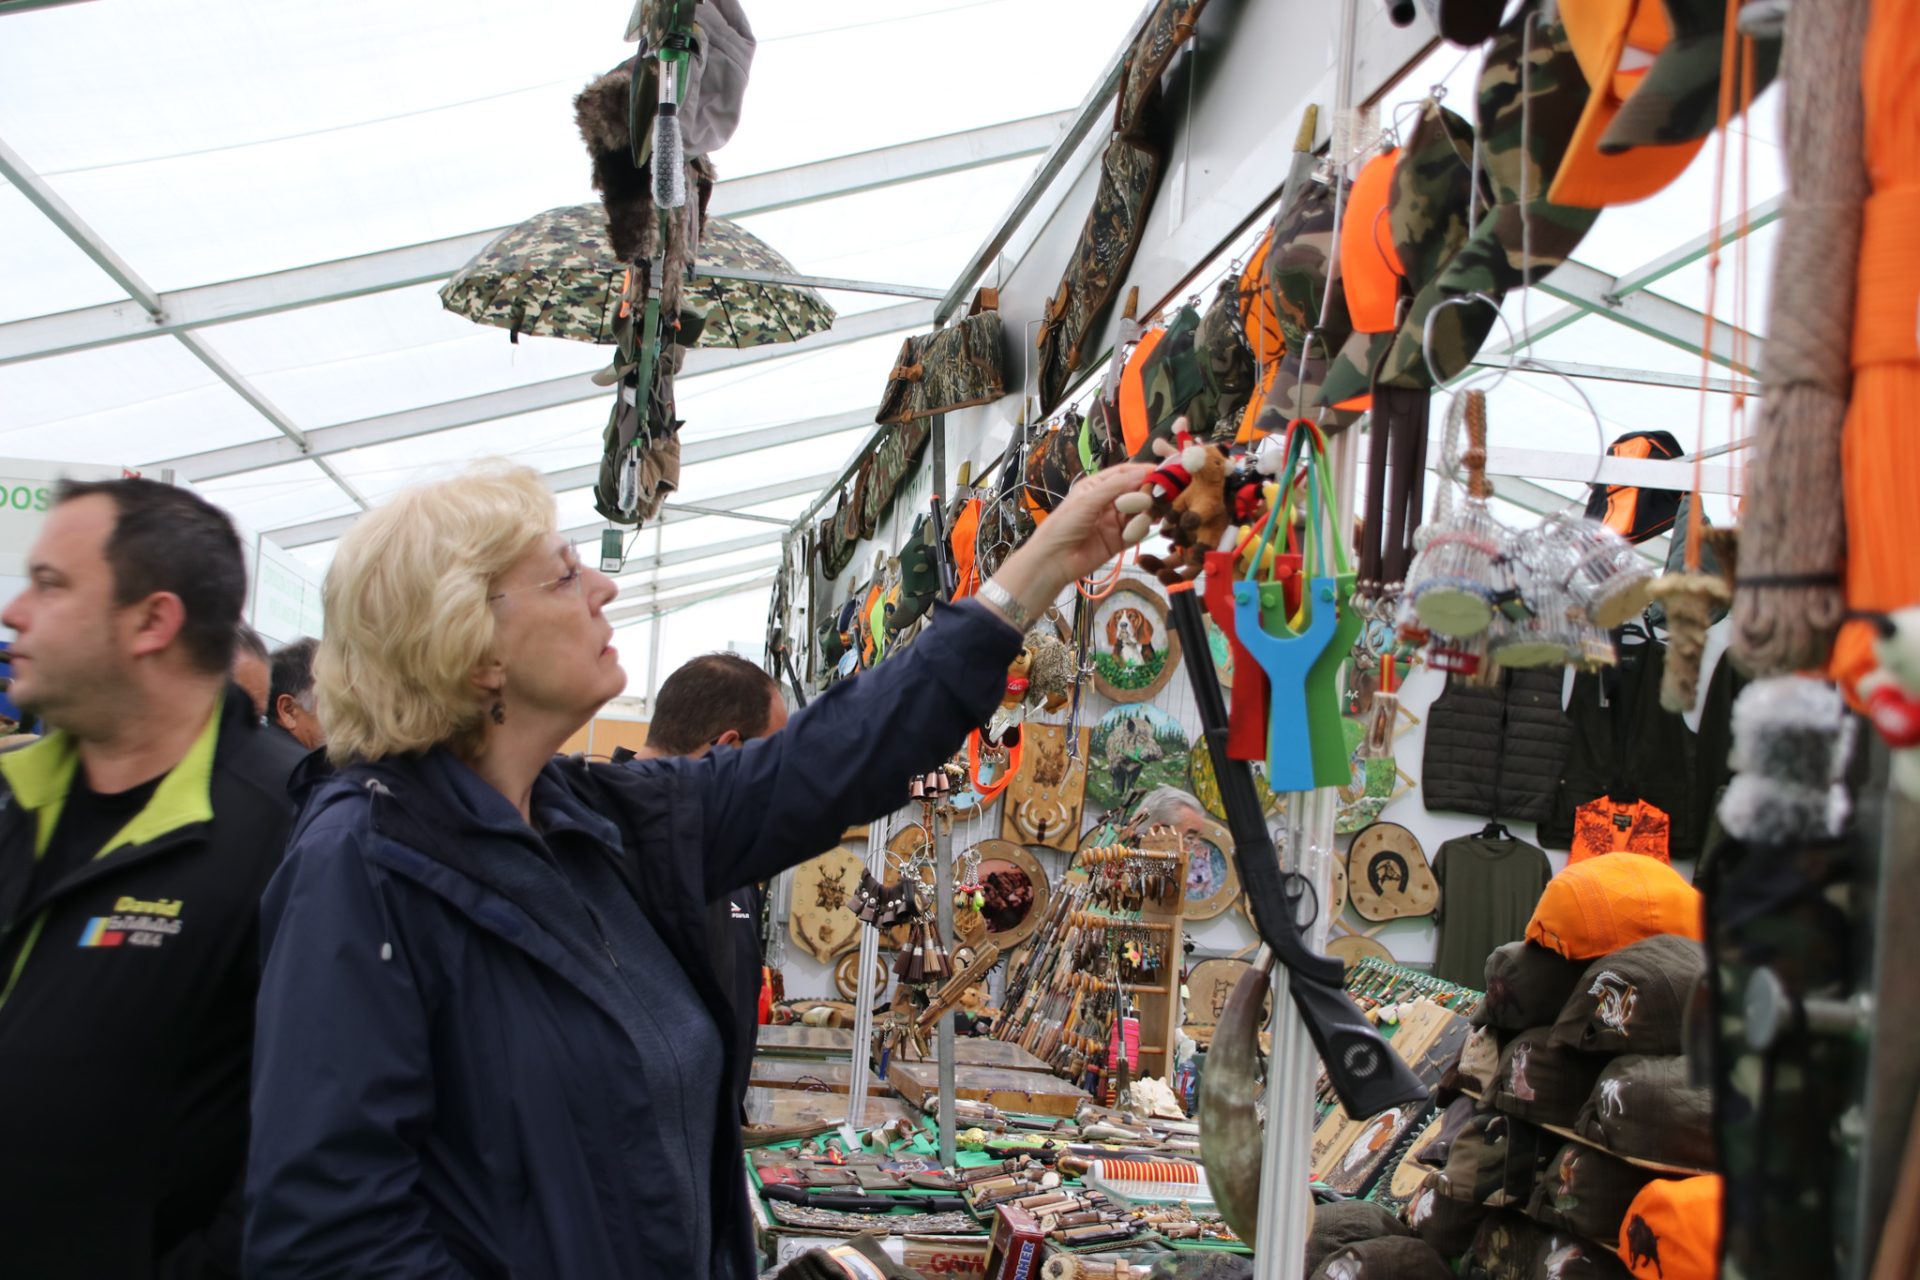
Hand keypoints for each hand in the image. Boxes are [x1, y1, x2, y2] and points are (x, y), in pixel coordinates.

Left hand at [988, 463, 1152, 622]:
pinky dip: (1143, 528)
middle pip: (1134, 492)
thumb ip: (1115, 487)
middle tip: (1167, 490)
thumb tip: (1142, 473)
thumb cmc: (1063, 525)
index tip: (1163, 470)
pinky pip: (1136, 532)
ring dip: (1149, 509)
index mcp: (1096, 486)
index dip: (1143, 470)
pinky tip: (1149, 524)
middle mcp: (1107, 502)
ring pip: (1138, 512)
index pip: (1124, 473)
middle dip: (1150, 490)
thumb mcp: (1088, 500)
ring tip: (1161, 507)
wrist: (1053, 561)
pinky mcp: (1119, 541)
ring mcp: (1114, 522)